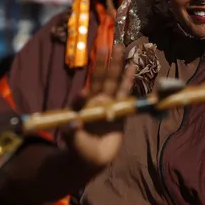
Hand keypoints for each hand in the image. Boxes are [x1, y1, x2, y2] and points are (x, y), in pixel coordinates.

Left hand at [61, 45, 135, 167]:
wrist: (93, 158)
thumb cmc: (79, 149)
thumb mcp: (73, 142)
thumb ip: (71, 133)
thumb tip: (73, 123)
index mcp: (83, 107)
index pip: (84, 95)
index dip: (84, 92)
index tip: (85, 93)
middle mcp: (95, 101)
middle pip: (100, 79)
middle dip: (104, 63)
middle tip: (108, 45)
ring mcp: (108, 103)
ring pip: (113, 81)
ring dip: (117, 66)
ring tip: (120, 48)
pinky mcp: (120, 110)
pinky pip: (125, 92)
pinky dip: (128, 80)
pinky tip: (132, 66)